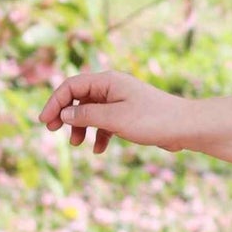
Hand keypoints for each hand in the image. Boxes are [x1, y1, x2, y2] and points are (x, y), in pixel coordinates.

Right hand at [38, 68, 188, 155]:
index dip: (55, 102)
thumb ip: (87, 115)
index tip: (45, 122)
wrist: (186, 127)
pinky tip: (98, 150)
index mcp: (108, 81)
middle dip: (65, 114)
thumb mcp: (115, 119)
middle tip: (53, 131)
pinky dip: (99, 134)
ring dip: (81, 127)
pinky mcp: (129, 115)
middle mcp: (113, 87)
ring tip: (77, 144)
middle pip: (79, 97)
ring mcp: (121, 101)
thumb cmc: (153, 119)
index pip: (71, 86)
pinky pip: (106, 122)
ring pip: (91, 111)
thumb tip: (65, 114)